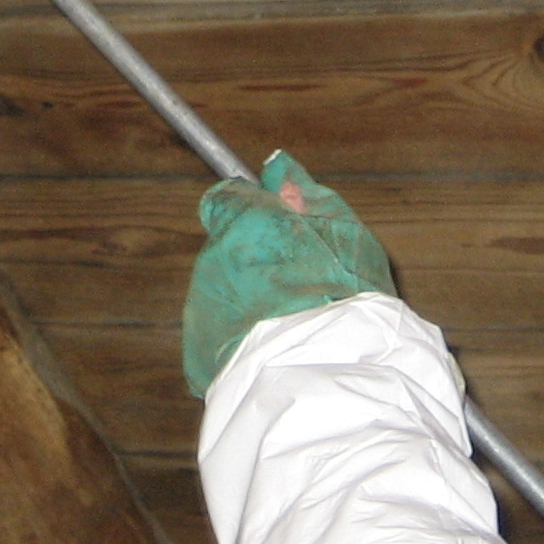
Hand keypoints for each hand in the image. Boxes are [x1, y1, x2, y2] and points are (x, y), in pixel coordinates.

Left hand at [183, 150, 393, 395]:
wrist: (327, 375)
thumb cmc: (345, 301)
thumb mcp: (342, 230)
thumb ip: (304, 195)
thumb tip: (278, 169)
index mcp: (246, 224)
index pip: (228, 198)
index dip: (257, 212)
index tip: (280, 223)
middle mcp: (213, 261)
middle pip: (228, 250)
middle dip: (258, 260)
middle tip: (302, 282)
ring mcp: (202, 309)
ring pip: (225, 293)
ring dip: (252, 302)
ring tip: (296, 323)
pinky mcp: (199, 355)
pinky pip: (221, 336)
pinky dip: (244, 340)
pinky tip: (278, 348)